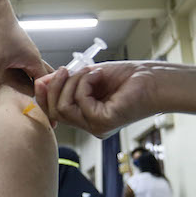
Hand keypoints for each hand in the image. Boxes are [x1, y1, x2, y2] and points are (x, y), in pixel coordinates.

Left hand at [0, 1, 49, 107]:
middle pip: (41, 83)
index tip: (50, 121)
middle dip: (43, 98)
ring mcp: (20, 56)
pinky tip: (8, 91)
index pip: (46, 88)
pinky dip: (14, 82)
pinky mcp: (8, 54)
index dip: (48, 103)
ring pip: (27, 77)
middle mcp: (30, 59)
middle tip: (43, 117)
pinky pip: (15, 73)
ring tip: (26, 108)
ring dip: (27, 90)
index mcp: (34, 61)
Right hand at [35, 61, 158, 134]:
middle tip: (65, 70)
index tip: (42, 79)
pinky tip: (99, 76)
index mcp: (87, 116)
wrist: (154, 79)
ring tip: (89, 71)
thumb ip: (67, 82)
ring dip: (72, 84)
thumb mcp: (89, 76)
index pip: (54, 113)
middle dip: (54, 88)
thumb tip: (41, 81)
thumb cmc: (128, 77)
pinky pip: (80, 102)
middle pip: (54, 112)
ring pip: (63, 108)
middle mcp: (90, 125)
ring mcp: (96, 126)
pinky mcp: (104, 122)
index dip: (43, 97)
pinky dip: (86, 83)